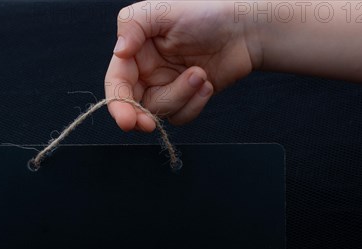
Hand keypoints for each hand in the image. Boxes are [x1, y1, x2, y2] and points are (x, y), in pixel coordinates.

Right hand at [104, 1, 258, 131]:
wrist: (244, 30)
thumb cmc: (206, 13)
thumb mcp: (162, 10)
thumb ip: (132, 24)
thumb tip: (119, 51)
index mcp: (136, 52)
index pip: (117, 82)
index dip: (118, 103)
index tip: (127, 120)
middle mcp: (147, 72)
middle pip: (132, 105)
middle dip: (140, 117)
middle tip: (148, 124)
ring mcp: (166, 87)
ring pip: (160, 112)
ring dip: (181, 97)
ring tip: (200, 75)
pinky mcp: (185, 99)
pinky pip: (180, 116)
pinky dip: (195, 103)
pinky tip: (207, 83)